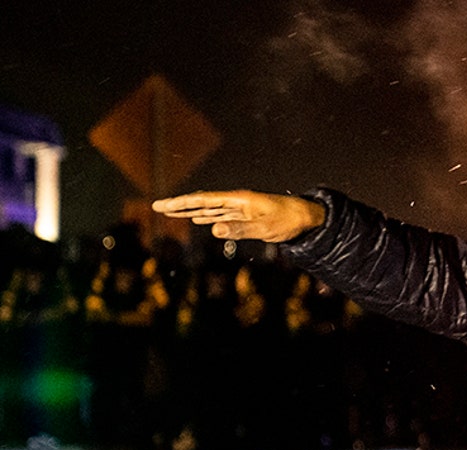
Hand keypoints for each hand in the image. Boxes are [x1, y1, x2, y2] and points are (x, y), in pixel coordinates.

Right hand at [151, 190, 325, 242]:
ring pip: (210, 209)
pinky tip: (199, 219)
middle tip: (157, 207)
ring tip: (171, 212)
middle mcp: (237, 202)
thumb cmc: (287, 220)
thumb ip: (239, 229)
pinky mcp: (246, 217)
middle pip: (202, 202)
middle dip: (179, 205)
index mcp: (238, 200)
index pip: (203, 200)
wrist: (307, 218)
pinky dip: (208, 217)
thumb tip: (213, 229)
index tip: (162, 205)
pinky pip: (222, 216)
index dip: (181, 203)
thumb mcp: (263, 227)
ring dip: (190, 211)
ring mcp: (241, 209)